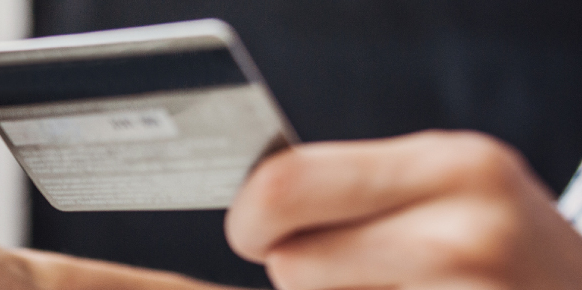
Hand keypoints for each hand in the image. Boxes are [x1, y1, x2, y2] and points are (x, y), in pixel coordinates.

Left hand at [226, 130, 581, 288]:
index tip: (252, 228)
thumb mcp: (451, 186)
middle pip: (289, 263)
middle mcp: (464, 236)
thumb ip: (357, 184)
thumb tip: (251, 202)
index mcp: (453, 167)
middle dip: (295, 270)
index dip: (250, 215)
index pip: (285, 184)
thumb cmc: (505, 248)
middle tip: (338, 268)